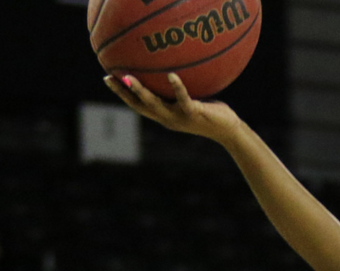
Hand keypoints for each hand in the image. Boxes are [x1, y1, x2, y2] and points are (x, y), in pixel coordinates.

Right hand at [103, 72, 240, 145]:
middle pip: (140, 106)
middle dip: (123, 93)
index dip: (122, 93)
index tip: (107, 77)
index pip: (139, 105)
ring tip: (128, 78)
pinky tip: (172, 75)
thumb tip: (170, 67)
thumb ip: (178, 89)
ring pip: (156, 105)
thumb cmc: (211, 112)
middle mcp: (169, 118)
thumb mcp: (191, 99)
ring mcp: (180, 118)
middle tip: (108, 77)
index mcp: (165, 115)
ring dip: (141, 92)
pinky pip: (184, 100)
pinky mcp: (194, 114)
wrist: (228, 131)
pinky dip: (177, 88)